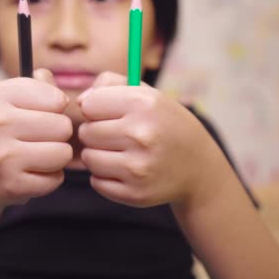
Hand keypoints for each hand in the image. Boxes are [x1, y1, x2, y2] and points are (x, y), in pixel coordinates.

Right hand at [0, 69, 72, 210]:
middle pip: (63, 126)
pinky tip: (29, 175)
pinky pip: (56, 179)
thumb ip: (37, 86)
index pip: (57, 98)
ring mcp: (2, 156)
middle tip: (36, 141)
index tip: (37, 117)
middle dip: (57, 136)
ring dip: (56, 158)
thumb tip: (50, 81)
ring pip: (63, 153)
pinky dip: (49, 179)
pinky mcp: (11, 184)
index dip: (55, 110)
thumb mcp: (9, 102)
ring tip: (35, 157)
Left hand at [77, 72, 225, 208]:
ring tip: (119, 152)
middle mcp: (141, 135)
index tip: (110, 113)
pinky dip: (105, 177)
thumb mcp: (146, 93)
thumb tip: (80, 103)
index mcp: (144, 104)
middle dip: (95, 132)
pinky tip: (124, 170)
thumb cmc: (164, 123)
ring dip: (97, 155)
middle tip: (116, 135)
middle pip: (86, 132)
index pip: (89, 105)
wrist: (198, 166)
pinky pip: (96, 182)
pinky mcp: (135, 194)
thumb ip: (109, 84)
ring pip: (88, 158)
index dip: (96, 108)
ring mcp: (138, 168)